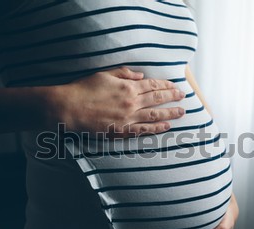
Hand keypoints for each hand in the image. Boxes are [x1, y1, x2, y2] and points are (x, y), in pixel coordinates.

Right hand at [48, 67, 185, 137]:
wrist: (70, 108)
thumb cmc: (84, 89)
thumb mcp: (104, 74)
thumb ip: (124, 73)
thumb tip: (141, 75)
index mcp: (128, 86)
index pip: (153, 85)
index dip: (166, 86)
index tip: (175, 86)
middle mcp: (132, 102)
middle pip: (158, 99)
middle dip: (173, 97)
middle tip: (183, 97)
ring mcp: (129, 117)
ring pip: (155, 115)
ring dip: (170, 113)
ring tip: (182, 112)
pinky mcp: (122, 130)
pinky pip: (144, 130)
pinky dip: (157, 128)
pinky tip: (167, 126)